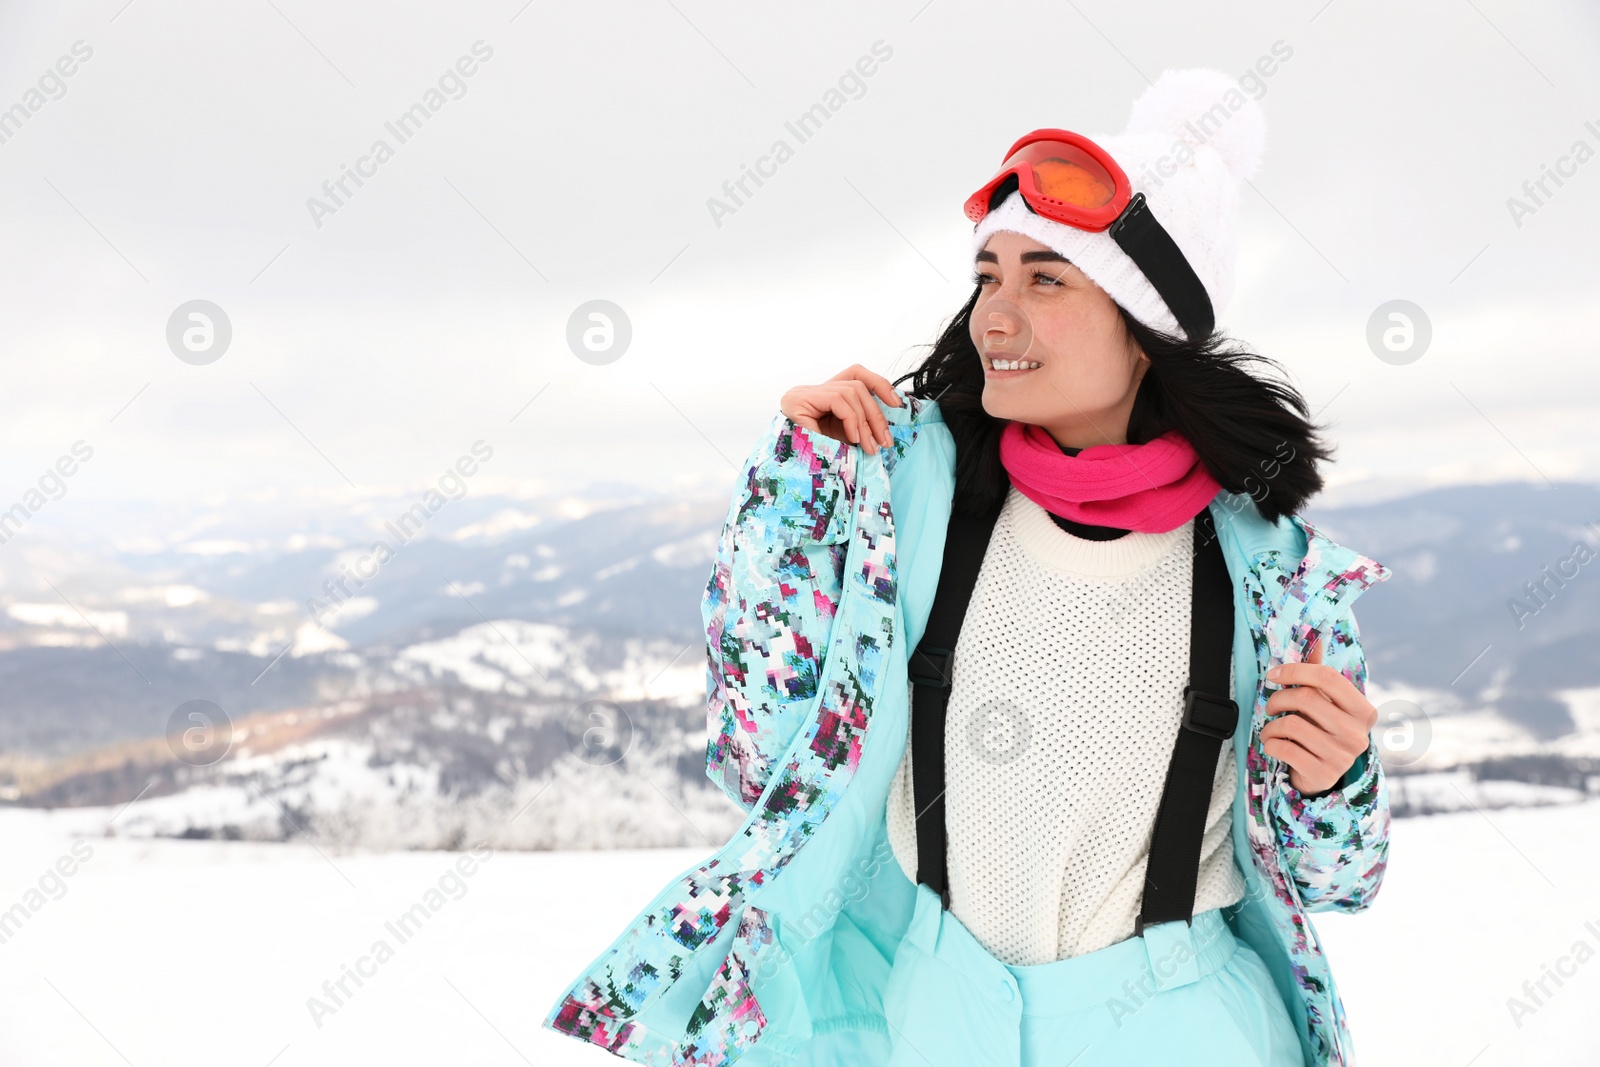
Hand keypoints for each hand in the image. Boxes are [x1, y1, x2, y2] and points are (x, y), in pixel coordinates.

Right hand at [780, 365, 902, 455]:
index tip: (896, 404)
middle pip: (857, 385)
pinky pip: (838, 400)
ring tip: (869, 446)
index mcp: (825, 395)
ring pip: (851, 391)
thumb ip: (860, 425)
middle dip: (876, 415)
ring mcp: (804, 392)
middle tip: (885, 442)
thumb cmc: (817, 455)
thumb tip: (886, 425)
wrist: (788, 469)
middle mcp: (813, 389)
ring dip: (865, 422)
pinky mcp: (800, 399)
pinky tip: (853, 439)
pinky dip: (851, 420)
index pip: (856, 374)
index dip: (879, 383)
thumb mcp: (843, 437)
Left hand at [1259, 635, 1377, 795]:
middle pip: (1305, 698)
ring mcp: (1341, 756)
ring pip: (1291, 724)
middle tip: (1271, 706)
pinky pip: (1283, 748)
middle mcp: (1357, 733)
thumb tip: (1316, 637)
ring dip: (1270, 725)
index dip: (1295, 671)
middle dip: (1278, 698)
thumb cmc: (1321, 730)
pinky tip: (1274, 745)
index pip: (1327, 677)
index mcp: (1362, 710)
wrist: (1322, 775)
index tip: (1275, 675)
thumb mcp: (1325, 703)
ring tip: (1271, 729)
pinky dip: (1270, 743)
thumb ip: (1318, 673)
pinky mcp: (1322, 774)